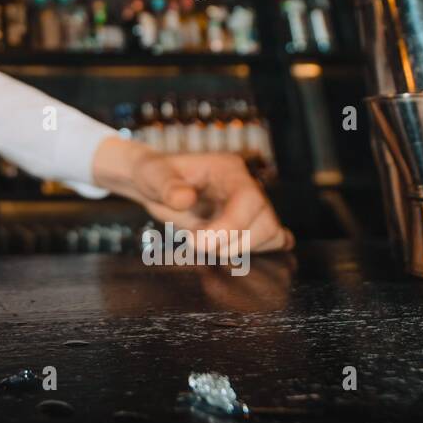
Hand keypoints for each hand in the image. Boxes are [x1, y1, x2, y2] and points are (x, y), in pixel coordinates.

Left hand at [94, 138, 292, 253]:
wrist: (151, 184)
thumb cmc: (153, 173)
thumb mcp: (152, 174)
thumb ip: (167, 186)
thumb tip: (185, 199)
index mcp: (228, 170)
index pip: (249, 199)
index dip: (232, 226)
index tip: (200, 242)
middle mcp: (245, 188)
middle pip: (266, 222)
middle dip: (233, 242)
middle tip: (195, 243)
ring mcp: (248, 208)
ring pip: (270, 235)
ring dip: (239, 250)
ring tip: (203, 244)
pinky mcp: (246, 226)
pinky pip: (271, 241)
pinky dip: (257, 252)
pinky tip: (230, 250)